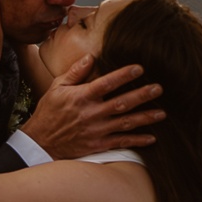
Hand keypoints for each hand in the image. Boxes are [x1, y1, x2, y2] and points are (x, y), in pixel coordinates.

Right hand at [21, 54, 164, 159]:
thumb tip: (91, 57)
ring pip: (125, 123)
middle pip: (121, 103)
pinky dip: (137, 140)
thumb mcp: (57, 87)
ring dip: (145, 118)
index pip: (106, 83)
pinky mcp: (98, 145)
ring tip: (162, 113)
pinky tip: (151, 137)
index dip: (123, 75)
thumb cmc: (49, 112)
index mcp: (82, 97)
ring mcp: (96, 130)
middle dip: (141, 95)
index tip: (139, 68)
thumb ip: (75, 72)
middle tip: (158, 88)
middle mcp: (92, 114)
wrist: (40, 142)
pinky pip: (121, 142)